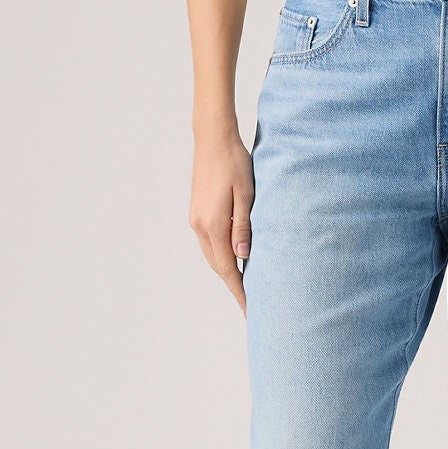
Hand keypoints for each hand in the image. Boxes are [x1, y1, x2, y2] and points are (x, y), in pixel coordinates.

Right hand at [190, 125, 254, 313]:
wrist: (212, 139)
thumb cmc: (234, 162)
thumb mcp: (246, 194)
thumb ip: (244, 226)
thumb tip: (243, 257)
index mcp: (213, 224)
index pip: (227, 268)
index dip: (239, 291)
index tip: (250, 309)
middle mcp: (200, 226)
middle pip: (217, 267)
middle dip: (234, 286)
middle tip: (251, 304)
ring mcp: (195, 220)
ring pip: (212, 256)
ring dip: (227, 272)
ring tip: (245, 286)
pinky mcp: (196, 213)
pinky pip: (209, 243)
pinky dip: (220, 256)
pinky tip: (233, 258)